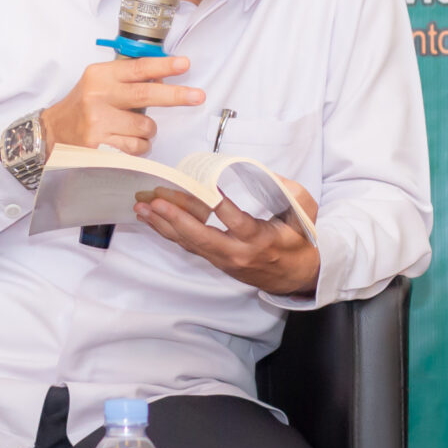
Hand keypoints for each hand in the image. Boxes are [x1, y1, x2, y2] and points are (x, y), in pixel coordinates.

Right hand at [41, 55, 203, 156]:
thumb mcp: (100, 82)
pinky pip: (136, 147)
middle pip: (146, 95)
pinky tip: (126, 141)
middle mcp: (98, 97)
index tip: (184, 64)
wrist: (53, 132)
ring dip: (147, 130)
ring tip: (132, 128)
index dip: (164, 66)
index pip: (138, 68)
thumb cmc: (82, 105)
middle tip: (197, 96)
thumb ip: (127, 79)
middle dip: (176, 96)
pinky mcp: (100, 147)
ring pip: (145, 127)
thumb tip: (163, 78)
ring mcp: (98, 123)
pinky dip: (139, 146)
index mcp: (100, 76)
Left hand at [131, 182, 319, 296]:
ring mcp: (224, 259)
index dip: (218, 204)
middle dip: (176, 218)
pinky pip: (189, 245)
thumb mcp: (304, 213)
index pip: (235, 221)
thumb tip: (267, 172)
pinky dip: (169, 231)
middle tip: (155, 202)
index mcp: (259, 240)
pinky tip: (153, 219)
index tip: (204, 186)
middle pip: (201, 237)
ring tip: (143, 207)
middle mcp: (237, 253)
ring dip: (164, 225)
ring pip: (189, 242)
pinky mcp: (216, 260)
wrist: (296, 275)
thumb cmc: (300, 240)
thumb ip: (291, 191)